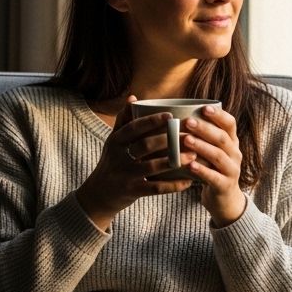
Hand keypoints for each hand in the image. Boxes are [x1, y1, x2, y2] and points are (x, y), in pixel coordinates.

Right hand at [76, 96, 194, 229]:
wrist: (97, 194)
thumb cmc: (112, 161)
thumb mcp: (113, 140)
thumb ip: (123, 120)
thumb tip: (133, 97)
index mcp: (116, 140)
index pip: (134, 128)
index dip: (151, 121)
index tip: (170, 115)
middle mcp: (119, 156)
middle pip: (145, 145)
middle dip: (169, 140)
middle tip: (189, 135)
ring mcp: (126, 175)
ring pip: (152, 166)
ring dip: (174, 161)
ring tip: (193, 156)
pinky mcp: (133, 191)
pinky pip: (156, 188)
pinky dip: (173, 185)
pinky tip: (188, 181)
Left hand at [181, 105, 246, 226]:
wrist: (225, 200)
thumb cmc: (212, 169)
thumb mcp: (212, 151)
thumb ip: (203, 136)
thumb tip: (178, 115)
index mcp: (232, 142)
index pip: (230, 124)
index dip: (219, 115)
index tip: (204, 108)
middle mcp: (235, 154)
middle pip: (222, 138)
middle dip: (205, 129)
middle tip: (188, 122)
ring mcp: (232, 170)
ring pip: (218, 156)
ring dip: (201, 147)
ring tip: (186, 140)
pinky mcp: (225, 185)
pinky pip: (214, 177)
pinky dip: (202, 171)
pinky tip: (189, 166)